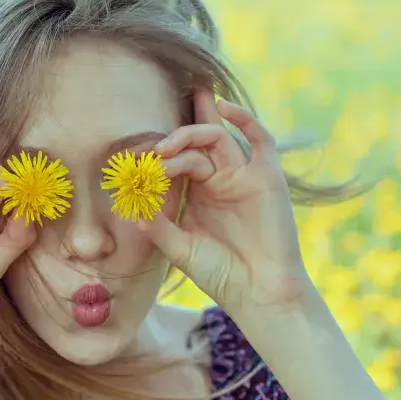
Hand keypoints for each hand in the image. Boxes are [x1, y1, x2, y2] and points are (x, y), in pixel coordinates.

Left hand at [140, 89, 314, 315]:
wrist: (258, 293)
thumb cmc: (221, 274)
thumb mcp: (181, 250)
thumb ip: (159, 228)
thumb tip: (132, 210)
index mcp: (200, 193)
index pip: (178, 160)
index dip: (159, 159)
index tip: (137, 166)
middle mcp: (221, 179)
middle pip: (199, 140)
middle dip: (176, 135)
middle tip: (154, 150)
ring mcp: (245, 175)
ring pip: (219, 138)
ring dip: (192, 134)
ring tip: (167, 148)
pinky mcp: (268, 177)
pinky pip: (261, 139)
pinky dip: (245, 119)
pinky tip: (222, 106)